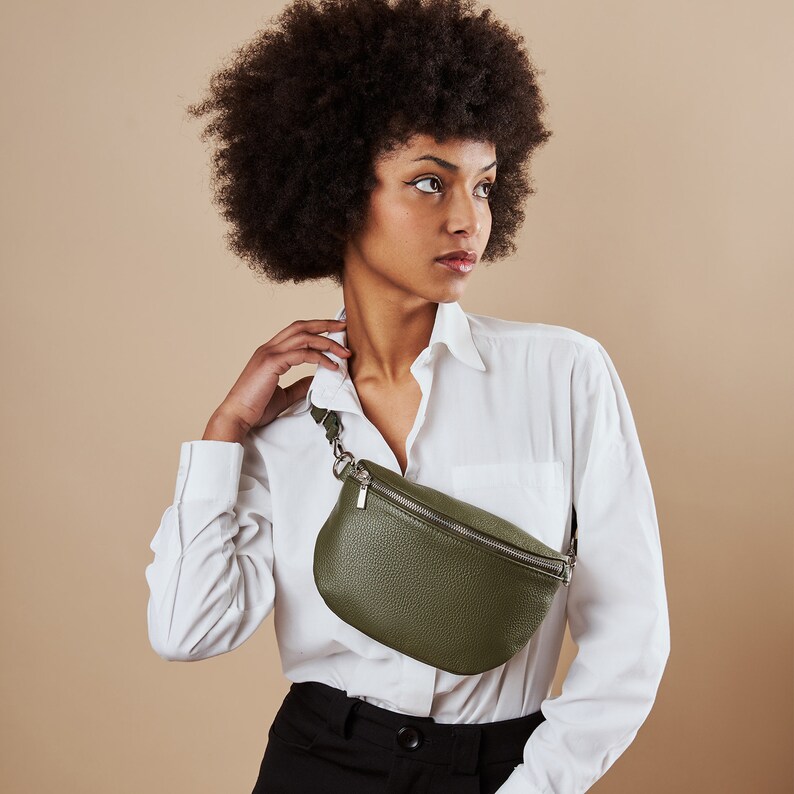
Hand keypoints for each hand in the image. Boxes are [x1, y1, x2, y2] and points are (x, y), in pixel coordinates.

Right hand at [203, 318, 349, 440]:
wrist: (237, 416)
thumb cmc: (255, 408)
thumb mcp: (283, 395)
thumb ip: (299, 385)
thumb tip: (315, 379)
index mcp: (270, 352)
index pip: (296, 331)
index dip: (317, 328)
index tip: (335, 330)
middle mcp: (269, 348)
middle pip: (301, 326)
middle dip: (325, 324)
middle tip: (344, 327)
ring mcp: (269, 354)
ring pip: (304, 337)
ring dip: (327, 342)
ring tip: (344, 352)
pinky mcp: (271, 363)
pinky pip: (302, 354)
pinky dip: (320, 357)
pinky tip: (331, 366)